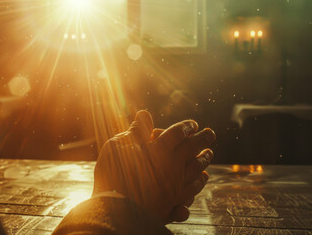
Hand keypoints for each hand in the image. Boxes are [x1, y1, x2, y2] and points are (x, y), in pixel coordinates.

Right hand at [93, 110, 215, 223]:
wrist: (115, 208)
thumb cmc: (112, 174)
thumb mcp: (117, 146)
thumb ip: (135, 131)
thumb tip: (145, 114)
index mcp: (160, 149)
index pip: (179, 132)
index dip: (186, 126)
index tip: (193, 124)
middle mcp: (173, 165)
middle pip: (193, 148)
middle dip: (203, 138)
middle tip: (210, 133)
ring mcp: (176, 184)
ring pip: (197, 169)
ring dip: (204, 159)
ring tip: (209, 154)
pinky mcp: (174, 202)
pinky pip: (193, 188)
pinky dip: (199, 181)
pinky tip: (201, 178)